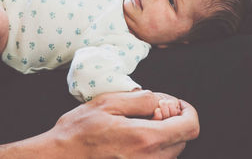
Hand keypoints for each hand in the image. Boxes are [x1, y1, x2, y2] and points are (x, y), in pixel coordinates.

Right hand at [47, 90, 198, 158]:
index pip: (189, 126)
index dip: (187, 110)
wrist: (62, 156)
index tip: (174, 103)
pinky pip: (157, 158)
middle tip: (151, 109)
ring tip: (139, 122)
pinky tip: (133, 136)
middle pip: (182, 138)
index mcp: (145, 138)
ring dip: (163, 133)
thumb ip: (141, 99)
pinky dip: (153, 144)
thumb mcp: (108, 104)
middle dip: (173, 119)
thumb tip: (160, 100)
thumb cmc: (80, 130)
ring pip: (171, 149)